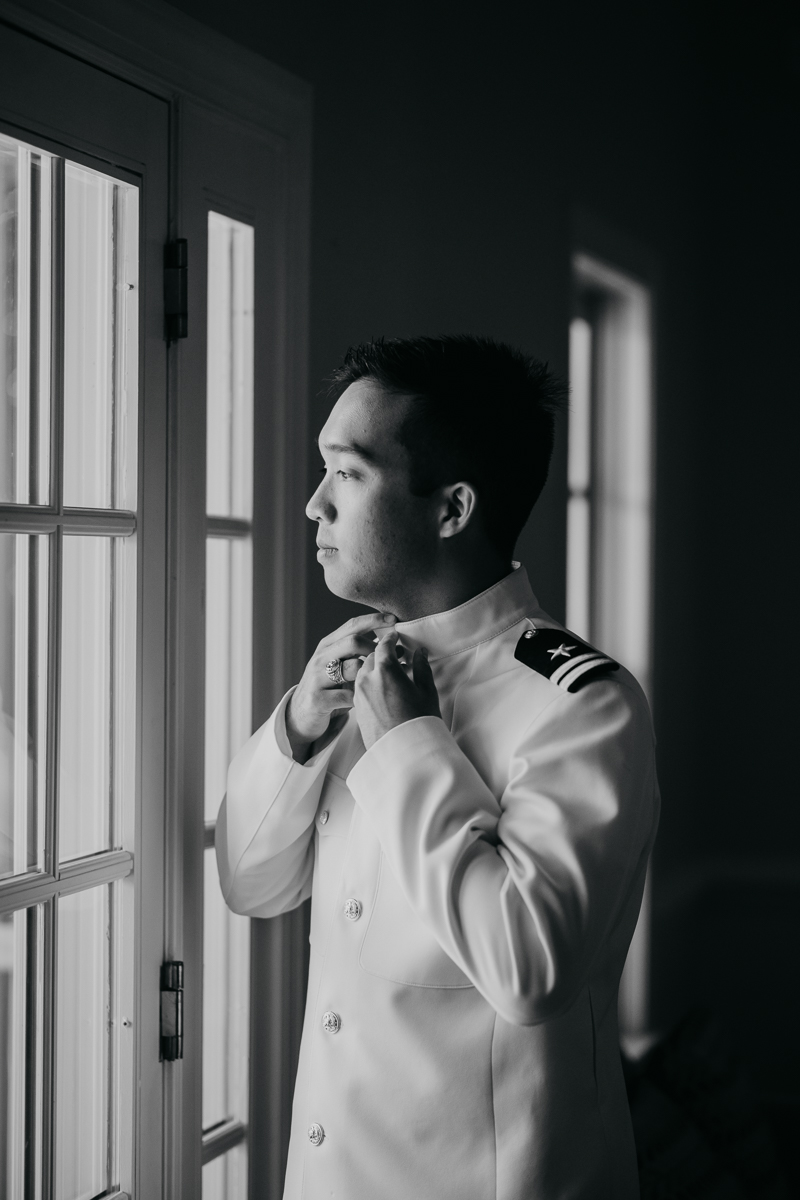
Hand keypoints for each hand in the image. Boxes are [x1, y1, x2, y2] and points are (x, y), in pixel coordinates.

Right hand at [286, 611, 397, 761]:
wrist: (301, 714)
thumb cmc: (328, 687)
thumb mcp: (338, 664)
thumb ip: (358, 652)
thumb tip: (391, 644)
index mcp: (327, 645)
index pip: (352, 625)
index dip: (374, 620)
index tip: (394, 619)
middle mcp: (321, 658)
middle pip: (353, 642)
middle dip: (377, 648)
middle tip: (392, 658)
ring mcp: (317, 678)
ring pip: (352, 668)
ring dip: (374, 674)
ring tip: (387, 680)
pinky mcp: (318, 699)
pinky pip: (348, 696)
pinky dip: (363, 698)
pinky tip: (369, 702)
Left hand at [353, 629, 440, 750]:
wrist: (404, 753)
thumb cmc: (419, 722)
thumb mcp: (426, 691)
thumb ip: (421, 668)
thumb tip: (420, 653)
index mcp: (385, 670)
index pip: (384, 644)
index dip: (391, 638)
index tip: (396, 635)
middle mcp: (368, 679)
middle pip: (372, 656)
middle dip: (383, 653)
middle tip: (396, 655)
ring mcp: (360, 694)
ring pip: (364, 671)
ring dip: (375, 668)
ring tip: (390, 675)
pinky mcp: (357, 708)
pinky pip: (361, 687)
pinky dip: (370, 683)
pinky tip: (383, 690)